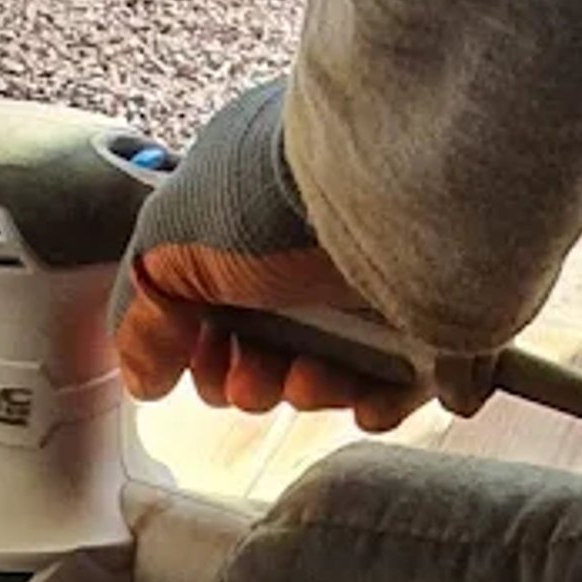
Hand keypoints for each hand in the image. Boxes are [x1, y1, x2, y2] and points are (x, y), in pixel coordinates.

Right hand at [112, 80, 473, 432]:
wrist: (386, 182)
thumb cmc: (270, 191)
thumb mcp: (170, 239)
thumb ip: (142, 309)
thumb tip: (143, 376)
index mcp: (252, 204)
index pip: (221, 293)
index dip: (203, 343)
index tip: (197, 361)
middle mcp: (316, 233)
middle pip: (278, 339)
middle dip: (254, 376)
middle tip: (251, 378)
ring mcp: (379, 268)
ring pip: (339, 363)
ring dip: (310, 390)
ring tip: (305, 380)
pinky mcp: (438, 306)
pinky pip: (408, 374)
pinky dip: (381, 399)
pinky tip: (367, 399)